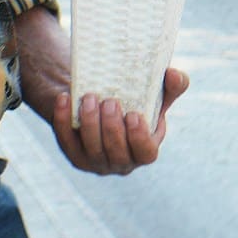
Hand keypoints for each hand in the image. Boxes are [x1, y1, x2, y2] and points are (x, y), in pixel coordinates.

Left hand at [13, 8, 188, 175]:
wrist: (102, 102)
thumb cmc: (135, 102)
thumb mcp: (155, 95)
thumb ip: (171, 86)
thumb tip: (174, 75)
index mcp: (145, 149)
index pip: (146, 153)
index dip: (139, 138)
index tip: (133, 115)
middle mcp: (121, 162)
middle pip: (116, 153)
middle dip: (111, 128)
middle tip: (109, 101)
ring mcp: (96, 162)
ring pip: (90, 150)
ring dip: (89, 123)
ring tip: (89, 97)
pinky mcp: (74, 154)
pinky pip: (66, 142)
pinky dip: (63, 121)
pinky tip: (64, 99)